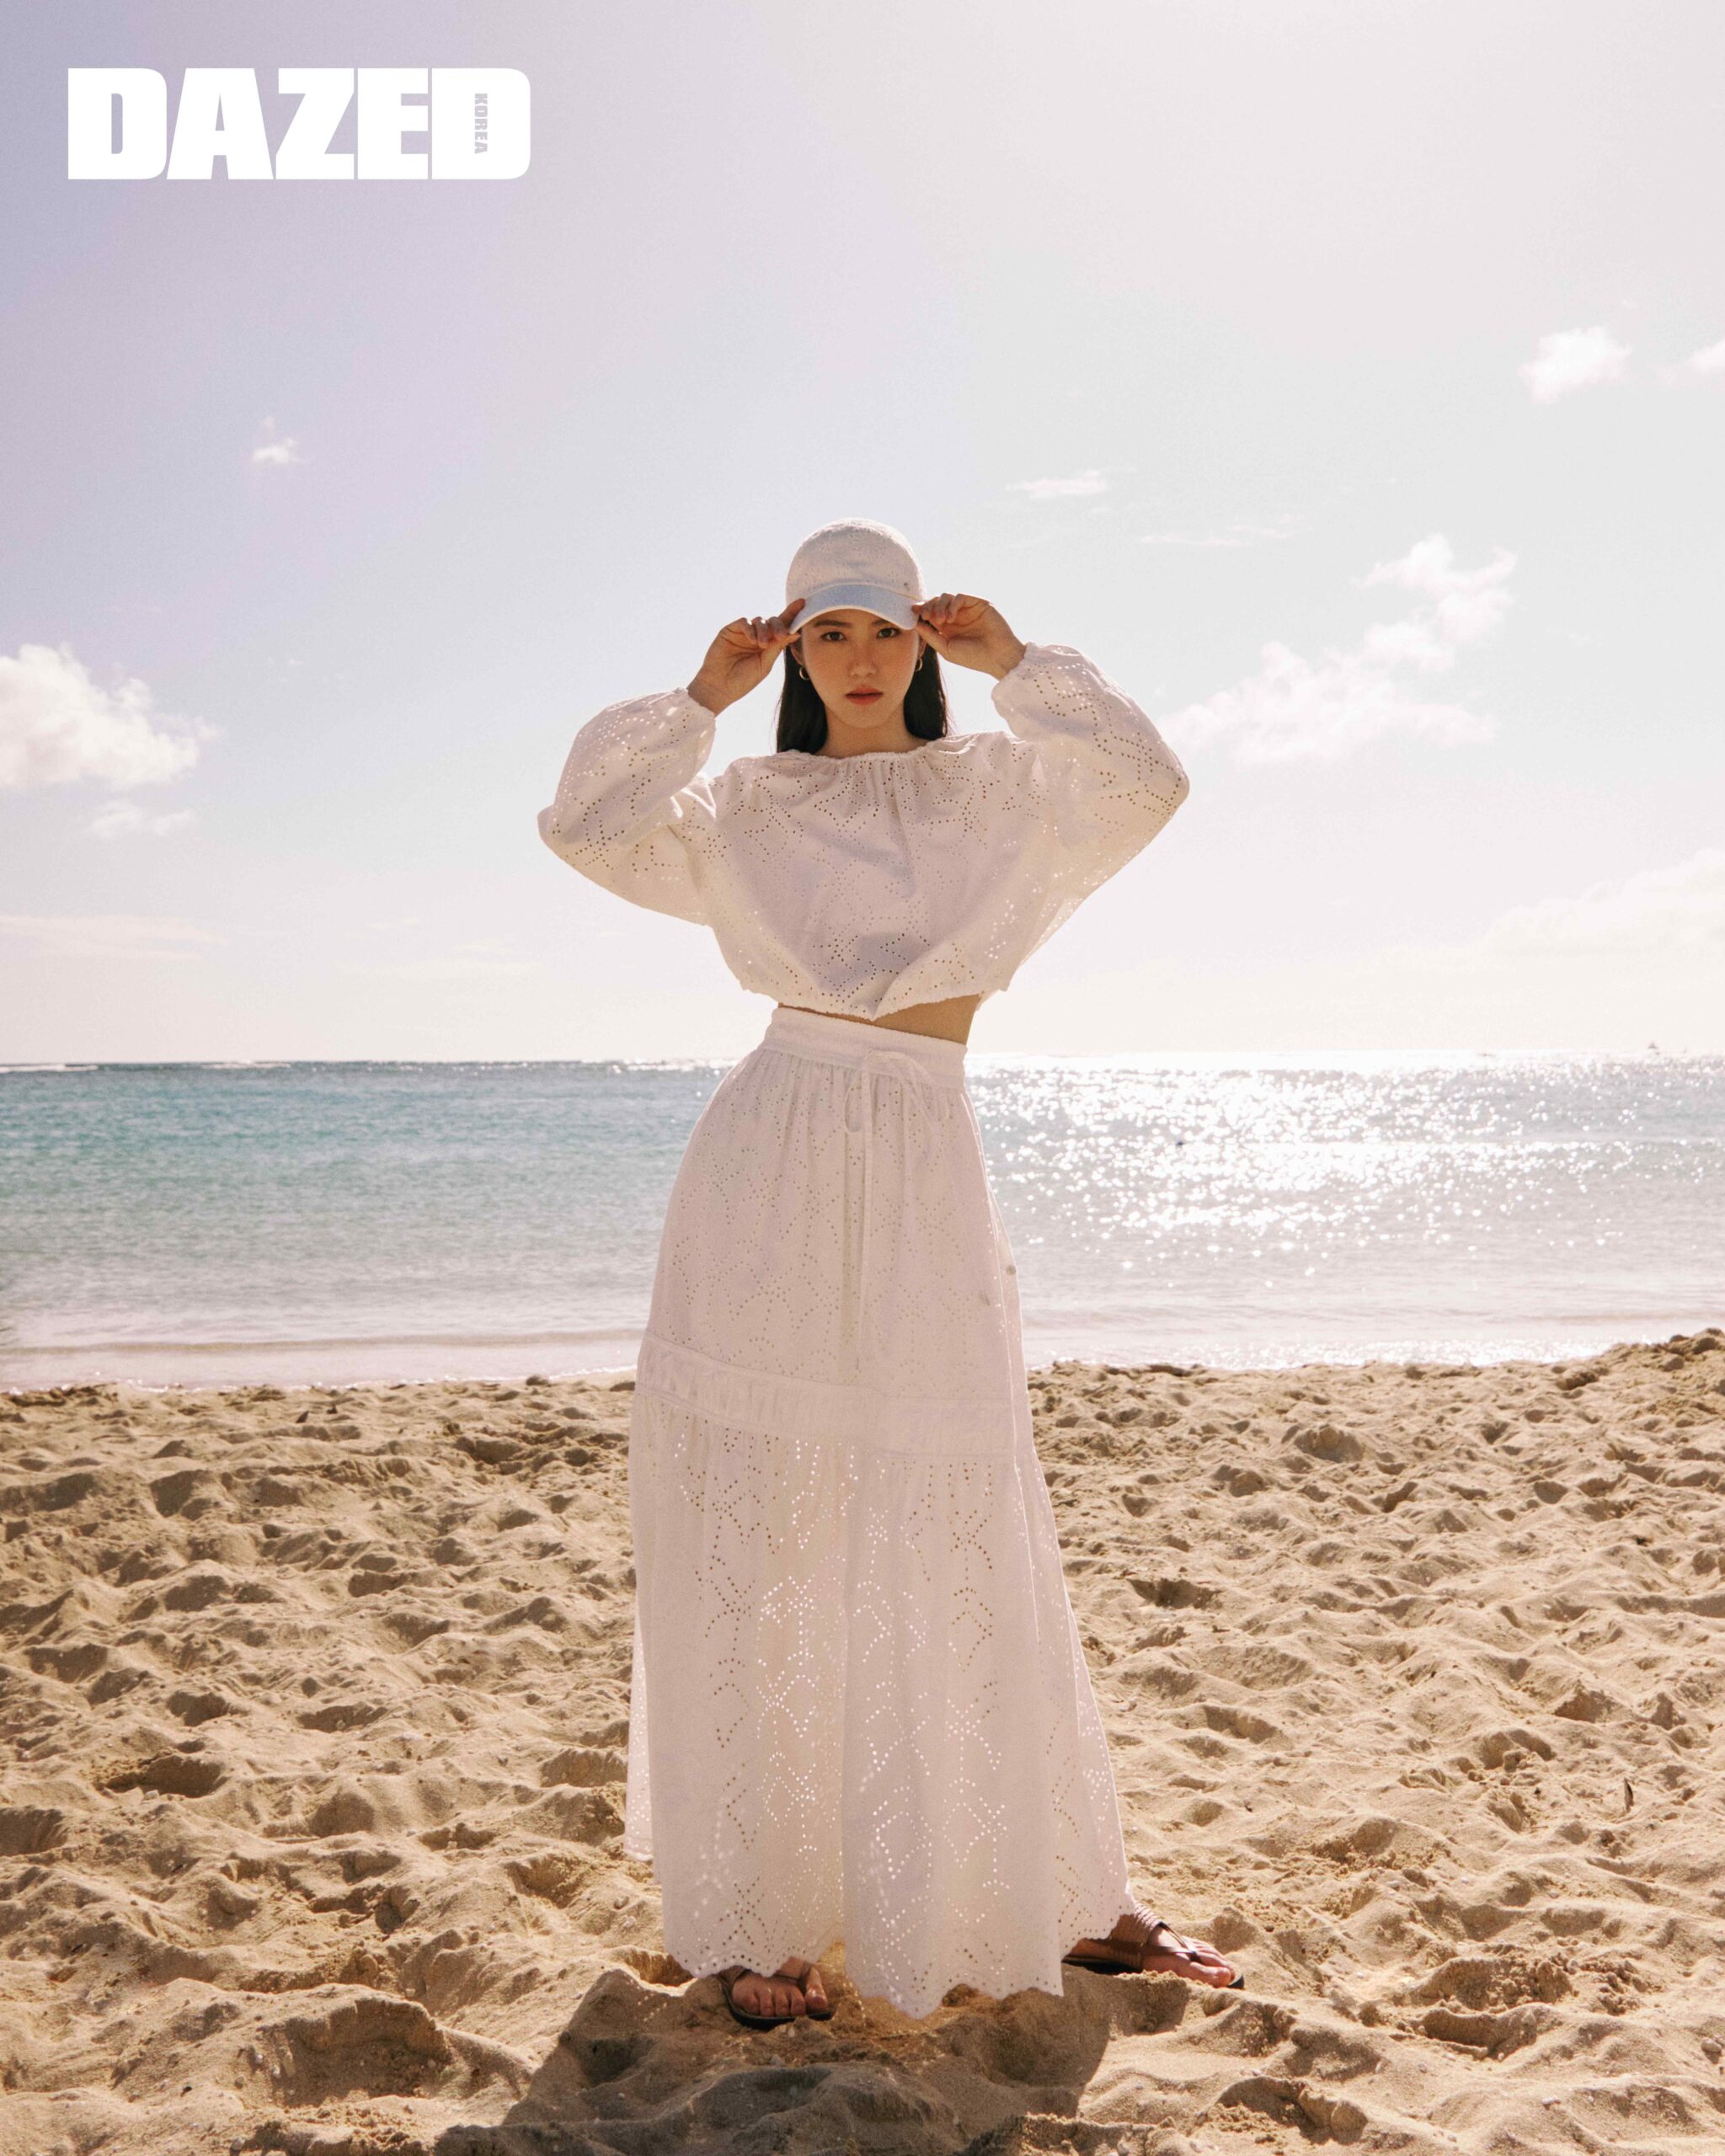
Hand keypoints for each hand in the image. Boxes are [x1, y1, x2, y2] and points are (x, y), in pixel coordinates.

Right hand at [687, 600, 805, 713]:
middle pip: (773, 621)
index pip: (782, 627)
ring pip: (759, 620)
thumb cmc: (743, 680)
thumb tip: (795, 633)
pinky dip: (751, 629)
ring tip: (762, 645)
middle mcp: (757, 636)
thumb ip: (777, 647)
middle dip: (779, 626)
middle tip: (781, 636)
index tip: (802, 603)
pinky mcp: (730, 630)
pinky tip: (753, 640)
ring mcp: (743, 633)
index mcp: (768, 645)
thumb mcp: (765, 664)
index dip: (791, 614)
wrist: (720, 687)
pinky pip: (744, 622)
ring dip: (764, 630)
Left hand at [913, 594, 1025, 679]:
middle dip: (928, 606)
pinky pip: (960, 596)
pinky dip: (953, 604)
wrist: (997, 657)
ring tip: (940, 620)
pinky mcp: (978, 603)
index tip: (913, 612)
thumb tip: (915, 624)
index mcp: (948, 627)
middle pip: (937, 601)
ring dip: (939, 605)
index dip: (921, 609)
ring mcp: (968, 609)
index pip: (931, 612)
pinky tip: (951, 618)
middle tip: (926, 616)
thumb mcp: (946, 649)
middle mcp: (957, 616)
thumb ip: (930, 636)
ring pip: (947, 596)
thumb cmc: (973, 657)